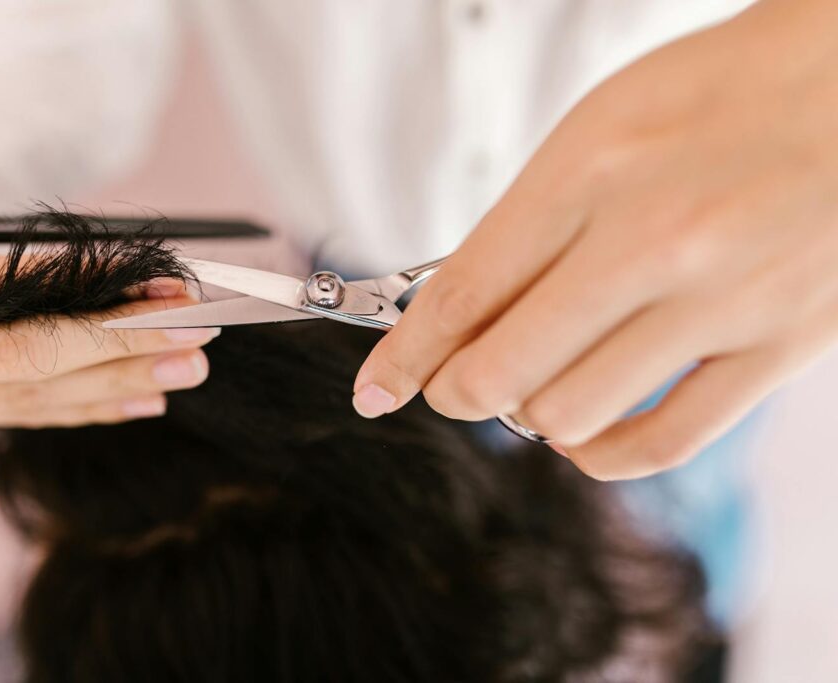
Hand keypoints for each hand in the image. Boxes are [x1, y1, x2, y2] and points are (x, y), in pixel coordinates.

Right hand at [0, 248, 216, 427]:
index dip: (86, 300)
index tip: (162, 292)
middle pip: (22, 364)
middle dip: (119, 353)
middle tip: (197, 342)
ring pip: (25, 397)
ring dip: (114, 385)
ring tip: (185, 370)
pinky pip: (15, 410)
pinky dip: (80, 406)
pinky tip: (136, 401)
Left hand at [354, 0, 837, 478]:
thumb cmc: (722, 94)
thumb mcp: (598, 128)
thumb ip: (527, 223)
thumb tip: (463, 309)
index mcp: (588, 176)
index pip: (461, 295)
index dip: (403, 356)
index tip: (376, 389)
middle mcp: (649, 243)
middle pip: (501, 369)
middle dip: (455, 391)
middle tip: (452, 386)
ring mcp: (719, 301)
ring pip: (570, 415)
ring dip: (529, 416)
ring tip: (534, 390)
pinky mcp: (778, 344)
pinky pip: (666, 442)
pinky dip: (602, 456)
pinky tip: (585, 436)